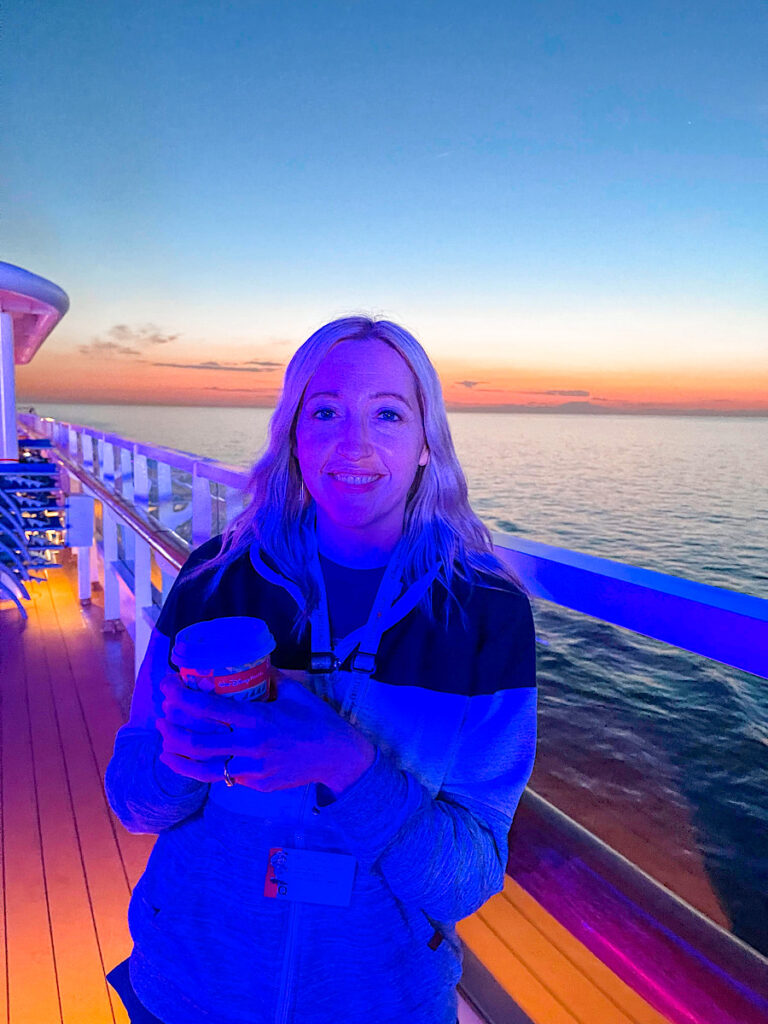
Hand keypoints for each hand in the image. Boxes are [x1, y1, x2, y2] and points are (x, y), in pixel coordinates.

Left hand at [157, 669, 374, 794]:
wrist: (338, 758)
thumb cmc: (318, 721)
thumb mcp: (296, 693)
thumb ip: (272, 678)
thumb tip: (255, 663)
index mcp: (258, 719)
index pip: (210, 708)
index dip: (183, 697)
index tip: (167, 686)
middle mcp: (251, 746)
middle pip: (198, 740)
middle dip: (172, 728)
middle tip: (160, 716)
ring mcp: (252, 769)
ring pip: (205, 766)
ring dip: (179, 754)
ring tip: (164, 743)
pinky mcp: (256, 784)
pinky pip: (226, 775)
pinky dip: (204, 768)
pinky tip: (190, 761)